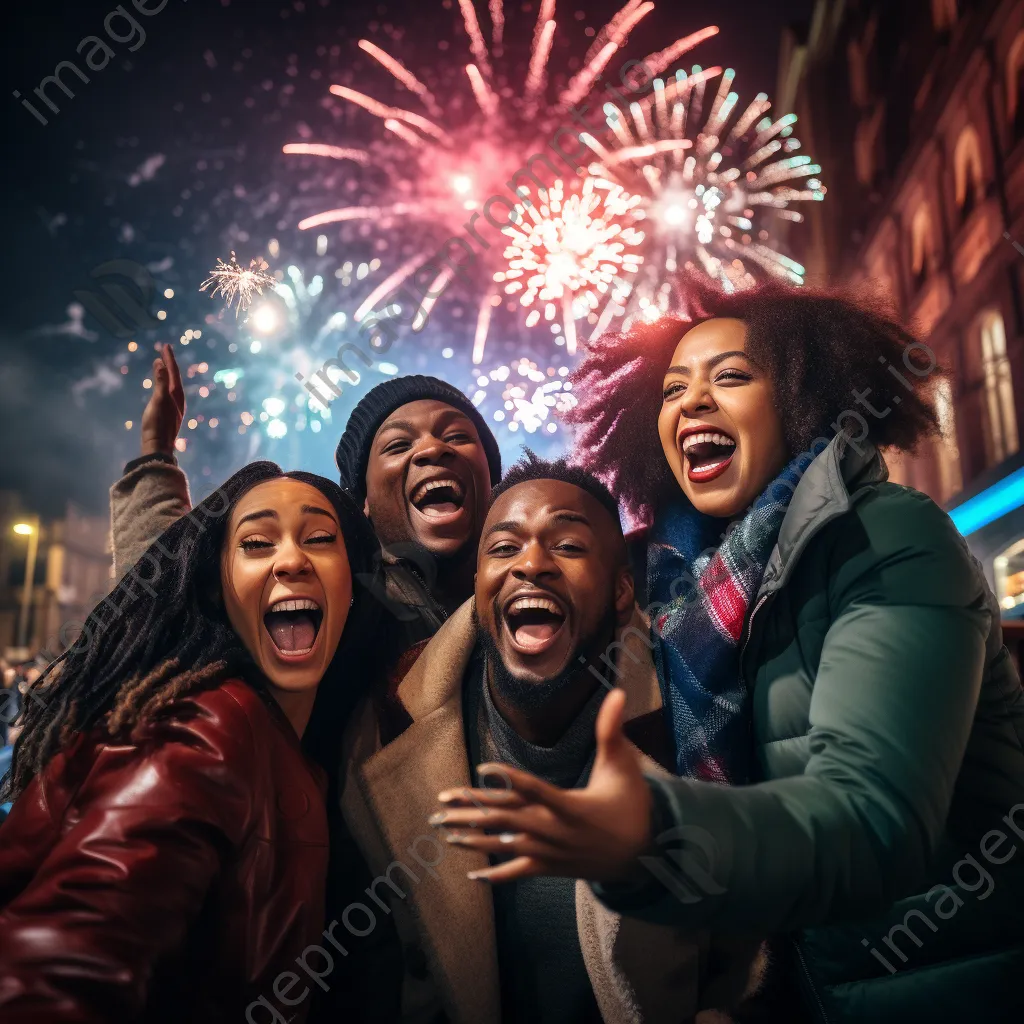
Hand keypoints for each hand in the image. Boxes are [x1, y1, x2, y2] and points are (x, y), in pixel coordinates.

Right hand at [140, 344, 183, 456]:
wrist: (158, 447)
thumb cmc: (157, 424)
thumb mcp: (159, 400)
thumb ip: (160, 381)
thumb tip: (160, 363)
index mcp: (177, 395)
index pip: (174, 372)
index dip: (169, 358)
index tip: (165, 345)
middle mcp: (178, 400)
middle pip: (174, 376)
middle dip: (169, 363)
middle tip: (164, 349)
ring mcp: (173, 407)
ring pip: (171, 384)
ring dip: (167, 372)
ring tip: (162, 363)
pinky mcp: (166, 413)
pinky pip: (166, 392)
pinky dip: (163, 383)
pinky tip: (160, 386)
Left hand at [431, 688, 652, 883]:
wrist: (646, 855)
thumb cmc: (632, 804)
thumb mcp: (623, 765)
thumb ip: (612, 730)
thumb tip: (618, 693)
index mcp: (570, 805)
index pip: (534, 789)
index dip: (508, 778)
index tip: (481, 767)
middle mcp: (554, 831)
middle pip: (506, 818)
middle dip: (472, 809)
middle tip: (441, 801)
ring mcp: (550, 853)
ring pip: (505, 846)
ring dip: (473, 837)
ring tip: (445, 830)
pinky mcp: (550, 867)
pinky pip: (519, 873)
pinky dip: (496, 874)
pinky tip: (472, 875)